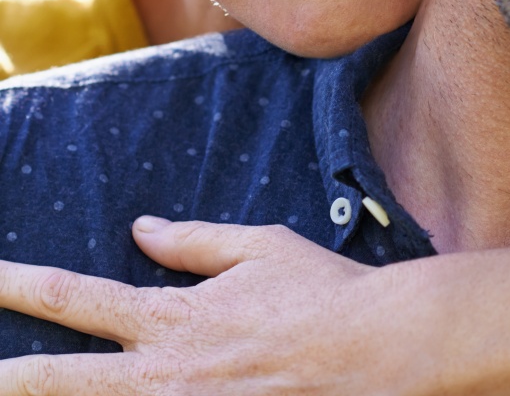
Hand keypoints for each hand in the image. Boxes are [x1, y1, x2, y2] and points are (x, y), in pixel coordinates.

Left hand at [0, 218, 423, 395]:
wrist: (375, 349)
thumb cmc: (320, 292)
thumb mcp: (259, 246)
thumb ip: (192, 241)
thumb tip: (141, 230)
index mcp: (172, 319)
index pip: (77, 299)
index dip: (21, 287)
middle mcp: (163, 376)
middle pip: (61, 383)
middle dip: (12, 379)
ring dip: (59, 395)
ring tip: (23, 384)